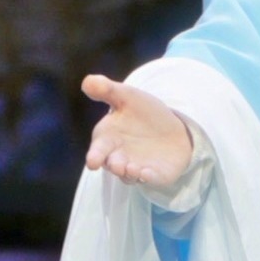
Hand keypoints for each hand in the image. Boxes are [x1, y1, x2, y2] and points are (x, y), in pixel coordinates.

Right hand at [80, 73, 193, 190]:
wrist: (172, 128)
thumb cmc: (143, 114)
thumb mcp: (127, 97)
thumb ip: (107, 90)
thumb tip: (87, 81)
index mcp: (108, 139)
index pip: (99, 149)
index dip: (95, 156)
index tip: (92, 162)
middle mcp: (119, 157)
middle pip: (113, 165)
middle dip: (114, 166)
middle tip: (118, 165)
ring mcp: (137, 168)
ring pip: (130, 176)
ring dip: (130, 174)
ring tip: (133, 169)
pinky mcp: (155, 175)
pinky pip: (151, 179)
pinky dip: (149, 178)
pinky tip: (149, 173)